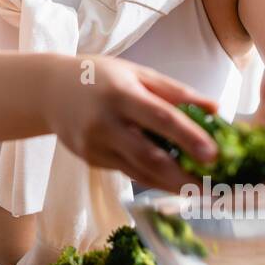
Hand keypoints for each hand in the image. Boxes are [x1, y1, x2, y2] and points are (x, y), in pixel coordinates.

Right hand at [42, 53, 221, 191]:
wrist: (48, 91)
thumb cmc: (99, 76)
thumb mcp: (136, 73)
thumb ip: (175, 92)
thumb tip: (215, 109)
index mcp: (121, 94)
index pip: (160, 118)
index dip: (188, 137)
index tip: (214, 154)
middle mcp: (105, 122)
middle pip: (149, 155)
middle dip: (182, 176)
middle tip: (212, 189)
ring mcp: (95, 145)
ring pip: (139, 171)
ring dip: (171, 184)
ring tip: (199, 191)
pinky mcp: (91, 160)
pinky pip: (128, 172)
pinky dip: (153, 179)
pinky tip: (173, 183)